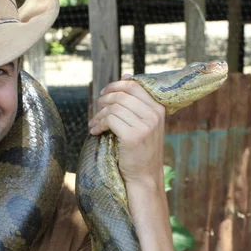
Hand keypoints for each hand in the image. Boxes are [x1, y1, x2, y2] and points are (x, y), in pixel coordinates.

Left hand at [88, 74, 165, 188]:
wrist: (144, 176)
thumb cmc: (141, 149)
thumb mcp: (143, 122)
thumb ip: (136, 100)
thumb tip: (126, 75)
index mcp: (158, 107)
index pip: (134, 86)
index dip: (115, 86)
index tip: (104, 93)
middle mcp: (154, 114)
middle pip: (121, 95)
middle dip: (104, 100)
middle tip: (96, 108)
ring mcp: (145, 125)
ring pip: (113, 108)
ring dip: (98, 115)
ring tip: (93, 123)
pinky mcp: (133, 136)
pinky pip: (109, 121)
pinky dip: (98, 124)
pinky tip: (95, 131)